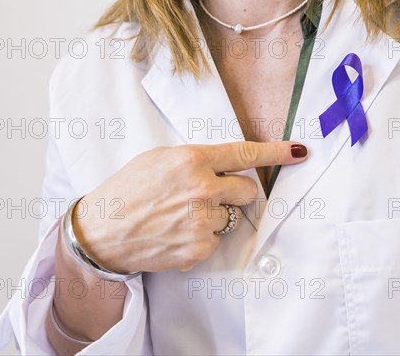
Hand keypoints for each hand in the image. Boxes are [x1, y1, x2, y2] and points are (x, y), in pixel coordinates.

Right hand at [71, 141, 307, 273]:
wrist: (101, 231)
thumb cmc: (127, 190)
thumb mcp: (160, 159)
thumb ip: (198, 159)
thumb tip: (228, 165)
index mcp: (192, 160)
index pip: (245, 153)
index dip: (276, 152)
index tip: (298, 152)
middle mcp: (202, 189)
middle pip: (249, 189)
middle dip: (238, 191)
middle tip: (213, 194)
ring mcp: (202, 221)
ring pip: (232, 216)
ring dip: (216, 215)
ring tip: (183, 216)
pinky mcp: (200, 248)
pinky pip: (218, 239)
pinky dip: (204, 236)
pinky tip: (178, 233)